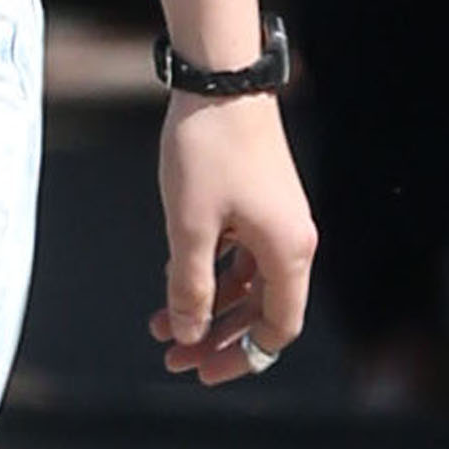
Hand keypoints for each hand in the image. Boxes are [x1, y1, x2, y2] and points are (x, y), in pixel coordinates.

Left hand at [146, 91, 316, 386]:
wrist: (218, 78)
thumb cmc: (206, 149)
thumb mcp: (189, 224)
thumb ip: (189, 283)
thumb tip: (187, 332)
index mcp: (289, 253)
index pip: (277, 329)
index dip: (240, 357)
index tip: (198, 370)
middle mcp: (291, 240)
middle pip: (260, 309)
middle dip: (216, 336)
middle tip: (171, 357)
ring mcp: (273, 218)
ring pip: (244, 280)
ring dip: (206, 303)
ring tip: (158, 323)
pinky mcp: (255, 198)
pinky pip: (237, 250)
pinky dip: (209, 268)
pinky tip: (170, 276)